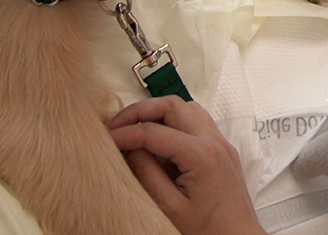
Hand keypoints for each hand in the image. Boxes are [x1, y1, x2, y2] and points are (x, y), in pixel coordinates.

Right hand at [108, 97, 266, 234]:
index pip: (153, 132)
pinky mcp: (222, 147)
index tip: (105, 138)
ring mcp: (221, 141)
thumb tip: (129, 147)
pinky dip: (175, 121)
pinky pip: (197, 121)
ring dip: (158, 112)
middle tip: (116, 125)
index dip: (125, 133)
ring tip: (135, 129)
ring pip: (186, 107)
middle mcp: (214, 141)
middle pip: (172, 106)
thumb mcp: (170, 207)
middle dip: (140, 111)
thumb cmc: (207, 230)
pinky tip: (160, 138)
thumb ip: (147, 174)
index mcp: (201, 155)